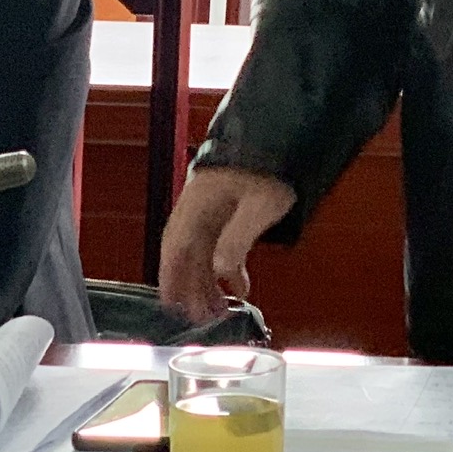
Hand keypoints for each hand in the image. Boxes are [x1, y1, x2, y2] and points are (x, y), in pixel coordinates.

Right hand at [158, 168, 294, 321]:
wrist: (280, 134)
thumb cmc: (270, 165)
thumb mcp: (260, 203)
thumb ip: (237, 238)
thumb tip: (218, 271)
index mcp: (198, 203)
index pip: (177, 246)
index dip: (171, 276)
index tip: (171, 303)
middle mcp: (199, 207)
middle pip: (188, 253)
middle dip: (192, 287)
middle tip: (202, 318)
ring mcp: (212, 207)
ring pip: (202, 251)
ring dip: (207, 281)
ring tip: (218, 310)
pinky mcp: (227, 209)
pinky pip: (218, 244)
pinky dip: (225, 267)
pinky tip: (239, 286)